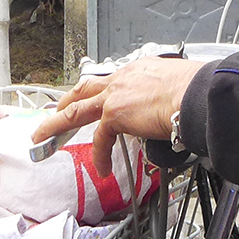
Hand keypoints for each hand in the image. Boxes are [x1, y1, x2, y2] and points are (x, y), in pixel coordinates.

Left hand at [31, 58, 204, 176]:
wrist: (194, 93)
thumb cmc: (196, 90)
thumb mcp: (177, 85)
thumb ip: (165, 97)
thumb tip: (172, 112)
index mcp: (138, 70)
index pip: (112, 80)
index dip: (100, 91)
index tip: (93, 98)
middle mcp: (123, 78)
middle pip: (84, 89)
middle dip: (66, 101)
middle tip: (54, 112)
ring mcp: (115, 95)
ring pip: (75, 110)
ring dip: (56, 124)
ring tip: (43, 137)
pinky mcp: (115, 114)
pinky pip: (100, 139)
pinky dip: (99, 155)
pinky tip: (101, 168)